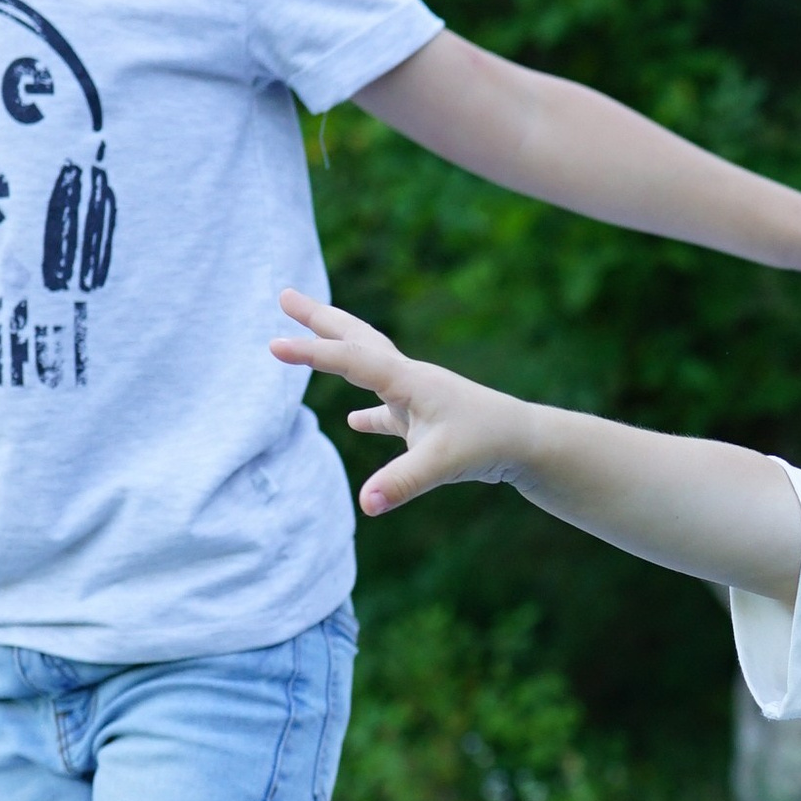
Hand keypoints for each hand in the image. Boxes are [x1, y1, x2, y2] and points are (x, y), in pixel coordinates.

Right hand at [272, 290, 524, 515]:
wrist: (527, 442)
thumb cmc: (488, 443)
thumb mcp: (443, 463)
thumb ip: (402, 482)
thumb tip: (366, 505)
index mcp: (408, 381)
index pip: (349, 359)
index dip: (311, 353)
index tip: (272, 344)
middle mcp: (409, 380)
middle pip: (356, 339)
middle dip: (319, 318)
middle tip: (284, 294)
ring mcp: (417, 398)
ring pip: (368, 367)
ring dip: (337, 352)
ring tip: (307, 339)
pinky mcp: (427, 420)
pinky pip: (387, 411)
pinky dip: (368, 413)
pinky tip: (353, 421)